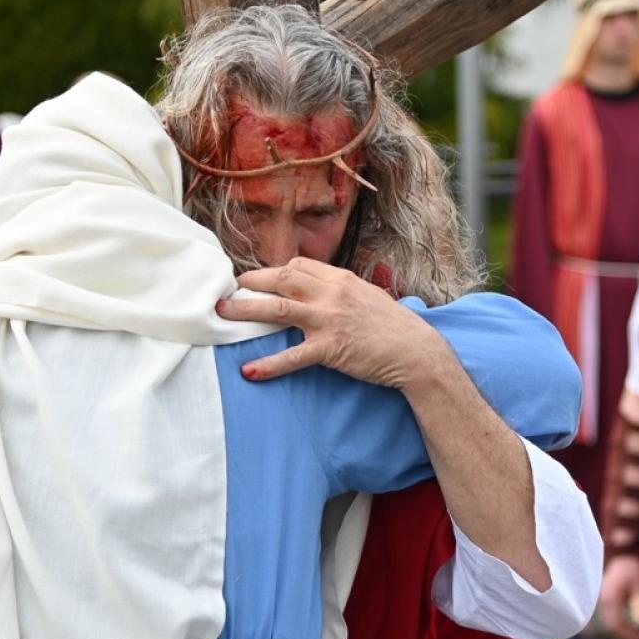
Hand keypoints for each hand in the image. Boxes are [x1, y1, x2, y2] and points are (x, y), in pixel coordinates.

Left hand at [216, 258, 446, 387]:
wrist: (415, 350)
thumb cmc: (394, 326)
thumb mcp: (366, 297)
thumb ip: (341, 291)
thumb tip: (317, 291)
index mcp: (341, 279)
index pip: (299, 266)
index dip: (275, 272)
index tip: (259, 279)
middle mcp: (332, 293)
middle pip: (282, 278)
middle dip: (252, 282)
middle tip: (230, 289)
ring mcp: (329, 319)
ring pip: (278, 308)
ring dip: (246, 310)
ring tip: (223, 313)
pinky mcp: (330, 347)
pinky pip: (292, 356)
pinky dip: (269, 365)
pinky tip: (250, 371)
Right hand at [598, 554, 638, 638]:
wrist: (616, 552)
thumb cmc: (627, 565)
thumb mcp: (637, 582)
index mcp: (610, 598)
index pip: (617, 624)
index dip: (628, 635)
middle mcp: (603, 601)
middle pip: (612, 625)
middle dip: (625, 633)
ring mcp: (601, 599)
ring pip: (609, 620)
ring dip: (622, 627)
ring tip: (635, 632)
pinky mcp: (604, 597)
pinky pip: (609, 613)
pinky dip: (618, 620)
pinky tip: (628, 621)